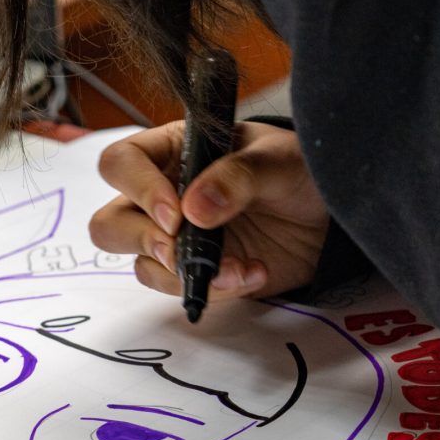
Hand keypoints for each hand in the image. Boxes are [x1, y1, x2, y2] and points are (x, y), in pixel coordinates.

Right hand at [89, 120, 329, 300]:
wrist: (328, 218)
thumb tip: (195, 209)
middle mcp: (161, 194)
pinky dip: (212, 289)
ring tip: (235, 268)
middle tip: (181, 249)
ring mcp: (175, 236)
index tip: (176, 214)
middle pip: (110, 222)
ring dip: (183, 272)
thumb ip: (237, 176)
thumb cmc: (298, 171)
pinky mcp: (194, 269)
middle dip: (143, 240)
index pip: (121, 163)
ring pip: (139, 261)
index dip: (138, 189)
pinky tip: (252, 273)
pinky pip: (177, 287)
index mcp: (171, 150)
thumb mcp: (278, 160)